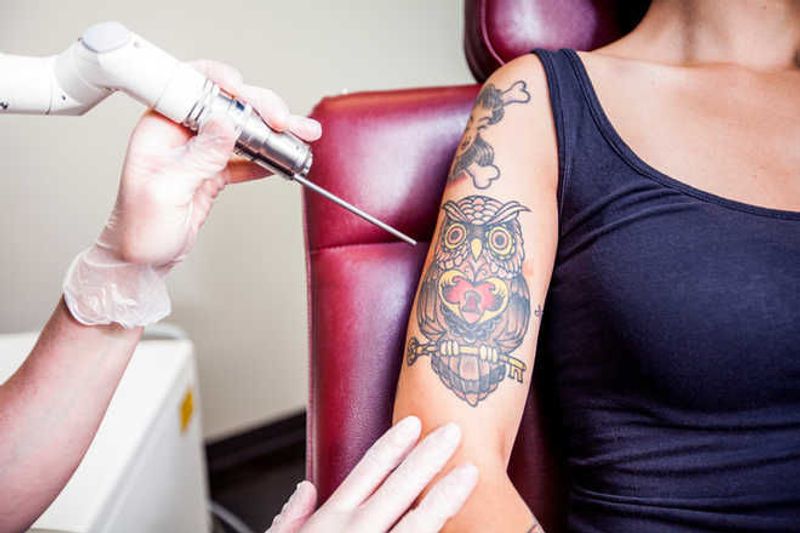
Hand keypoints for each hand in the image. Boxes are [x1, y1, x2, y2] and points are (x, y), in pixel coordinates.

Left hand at [106, 59, 320, 266]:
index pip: (191, 86)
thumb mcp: (166, 192)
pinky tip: (285, 159)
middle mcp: (181, 133)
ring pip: (243, 129)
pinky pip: (247, 156)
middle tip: (284, 122)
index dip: (219, 80)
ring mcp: (200, 151)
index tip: (244, 91)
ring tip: (301, 134)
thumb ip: (197, 157)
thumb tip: (226, 124)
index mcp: (159, 127)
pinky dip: (269, 158)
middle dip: (260, 108)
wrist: (140, 259)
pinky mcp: (214, 170)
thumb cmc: (138, 229)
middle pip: (227, 105)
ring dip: (274, 132)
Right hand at [267, 417, 477, 532]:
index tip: (414, 424)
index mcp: (330, 521)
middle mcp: (353, 532)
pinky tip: (460, 529)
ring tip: (468, 473)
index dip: (392, 445)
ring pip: (416, 523)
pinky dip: (436, 532)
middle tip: (454, 431)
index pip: (366, 472)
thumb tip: (305, 489)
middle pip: (398, 487)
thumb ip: (291, 518)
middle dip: (428, 457)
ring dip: (444, 496)